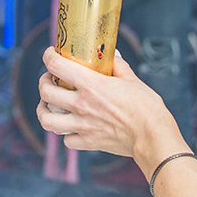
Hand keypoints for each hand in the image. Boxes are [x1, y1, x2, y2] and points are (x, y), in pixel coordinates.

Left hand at [36, 46, 182, 161]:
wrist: (152, 136)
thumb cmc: (147, 107)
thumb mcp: (132, 79)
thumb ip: (118, 66)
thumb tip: (112, 57)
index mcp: (91, 85)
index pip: (57, 66)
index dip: (49, 56)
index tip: (50, 54)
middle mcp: (81, 105)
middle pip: (46, 92)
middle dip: (43, 82)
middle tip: (49, 79)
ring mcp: (82, 125)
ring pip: (47, 120)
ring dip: (43, 110)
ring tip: (48, 106)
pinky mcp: (88, 142)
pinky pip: (66, 139)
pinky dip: (66, 133)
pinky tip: (72, 128)